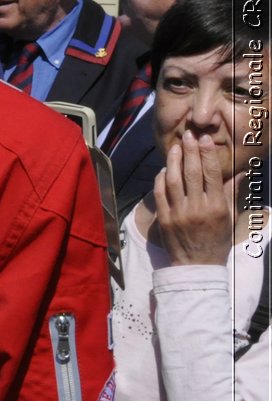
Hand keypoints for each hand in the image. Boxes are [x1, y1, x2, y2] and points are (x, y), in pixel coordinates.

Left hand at [153, 134, 234, 265]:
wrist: (197, 265)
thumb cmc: (217, 240)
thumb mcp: (229, 217)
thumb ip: (232, 193)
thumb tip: (241, 171)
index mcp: (217, 207)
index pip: (212, 174)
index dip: (207, 154)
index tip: (204, 140)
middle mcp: (198, 208)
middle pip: (192, 173)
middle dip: (190, 151)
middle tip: (189, 135)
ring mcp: (179, 213)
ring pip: (173, 180)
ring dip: (174, 161)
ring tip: (176, 147)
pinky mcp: (164, 218)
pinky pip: (159, 193)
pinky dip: (160, 178)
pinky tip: (164, 169)